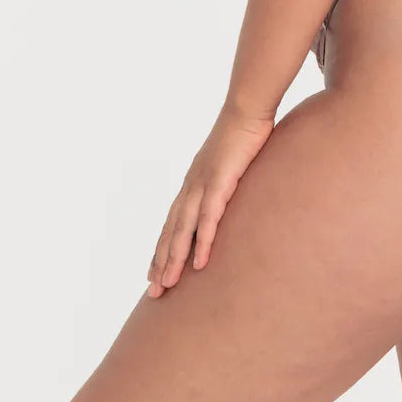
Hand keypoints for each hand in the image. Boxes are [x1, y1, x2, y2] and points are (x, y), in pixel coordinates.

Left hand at [146, 104, 274, 295]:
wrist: (247, 109)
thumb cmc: (243, 133)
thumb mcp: (231, 164)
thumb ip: (227, 183)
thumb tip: (231, 197)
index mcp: (193, 183)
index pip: (172, 222)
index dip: (162, 248)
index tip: (154, 272)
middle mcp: (191, 187)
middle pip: (171, 231)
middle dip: (161, 262)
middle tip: (154, 292)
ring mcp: (203, 185)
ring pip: (183, 230)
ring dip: (173, 259)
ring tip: (167, 285)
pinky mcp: (220, 182)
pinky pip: (208, 218)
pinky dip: (202, 241)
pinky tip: (199, 263)